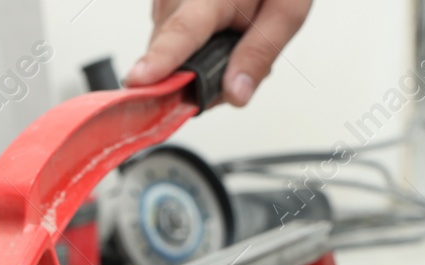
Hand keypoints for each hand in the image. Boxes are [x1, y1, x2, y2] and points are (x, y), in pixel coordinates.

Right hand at [126, 0, 313, 106]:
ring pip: (171, 57)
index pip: (181, 32)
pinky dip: (194, 51)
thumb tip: (235, 94)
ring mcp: (164, 2)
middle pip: (173, 59)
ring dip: (201, 64)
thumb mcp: (285, 11)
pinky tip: (216, 36)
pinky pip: (171, 46)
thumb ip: (260, 54)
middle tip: (240, 63)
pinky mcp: (161, 8)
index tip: (139, 80)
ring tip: (231, 41)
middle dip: (204, 76)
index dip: (160, 61)